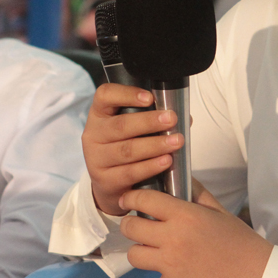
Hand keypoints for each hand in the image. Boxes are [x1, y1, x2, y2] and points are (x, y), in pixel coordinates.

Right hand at [81, 84, 182, 215]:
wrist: (109, 183)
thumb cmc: (124, 146)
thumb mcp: (129, 129)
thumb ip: (150, 118)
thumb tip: (184, 117)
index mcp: (99, 114)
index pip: (105, 96)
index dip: (126, 94)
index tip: (149, 98)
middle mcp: (93, 134)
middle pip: (120, 125)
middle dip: (149, 122)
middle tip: (172, 119)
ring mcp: (96, 159)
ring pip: (127, 150)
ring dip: (154, 145)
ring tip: (176, 142)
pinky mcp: (105, 180)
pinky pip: (130, 172)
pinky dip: (150, 166)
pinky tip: (166, 161)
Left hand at [119, 179, 273, 277]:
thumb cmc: (241, 244)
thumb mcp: (219, 211)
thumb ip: (196, 193)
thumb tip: (180, 177)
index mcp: (185, 216)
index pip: (144, 200)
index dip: (131, 197)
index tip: (127, 199)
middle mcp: (173, 240)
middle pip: (131, 228)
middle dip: (130, 224)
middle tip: (137, 225)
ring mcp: (170, 266)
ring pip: (135, 255)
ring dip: (142, 251)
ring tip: (156, 249)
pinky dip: (167, 275)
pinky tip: (185, 271)